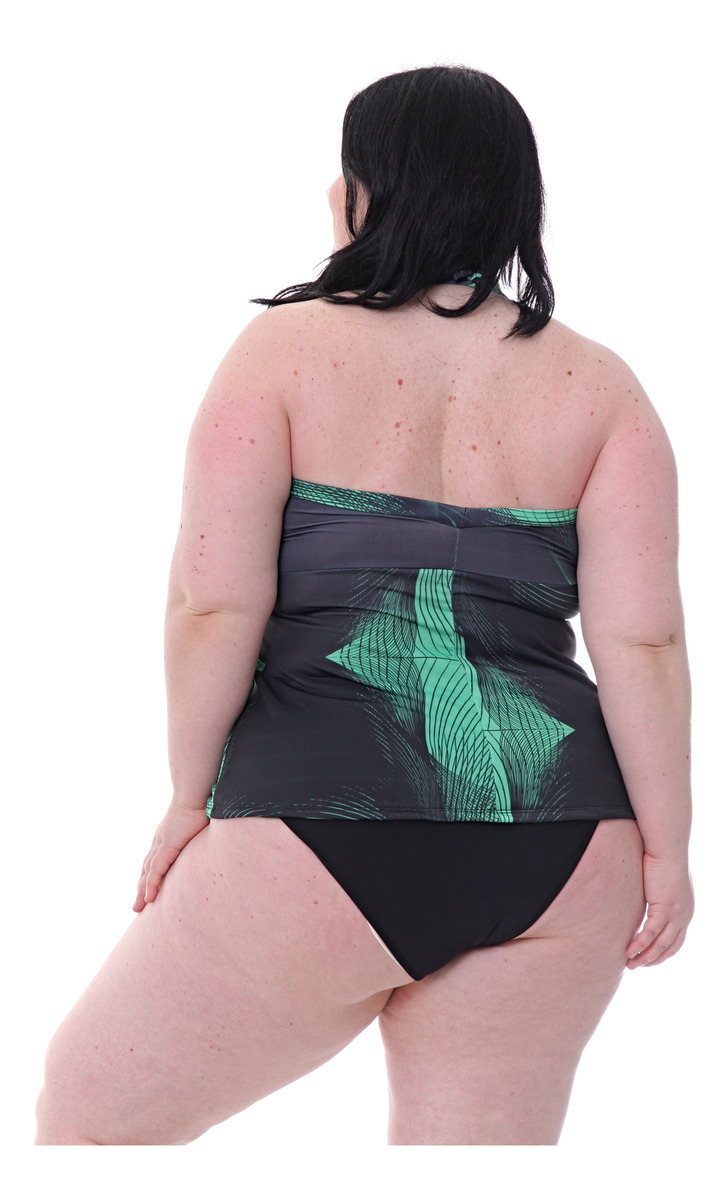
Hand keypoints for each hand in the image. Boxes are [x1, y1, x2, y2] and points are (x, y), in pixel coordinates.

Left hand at [133, 797, 209, 912]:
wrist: (198, 792)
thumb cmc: (203, 802)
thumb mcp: (202, 823)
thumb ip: (204, 834)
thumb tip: (217, 836)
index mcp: (168, 837)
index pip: (156, 860)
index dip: (150, 875)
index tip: (148, 889)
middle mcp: (161, 841)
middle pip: (147, 869)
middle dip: (142, 887)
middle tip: (138, 906)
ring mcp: (162, 844)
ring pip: (148, 873)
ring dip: (142, 891)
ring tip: (139, 907)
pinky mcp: (167, 846)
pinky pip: (156, 870)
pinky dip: (151, 884)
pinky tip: (149, 898)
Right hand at [626, 852, 694, 967]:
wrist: (666, 847)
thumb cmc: (661, 858)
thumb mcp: (661, 882)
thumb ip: (657, 895)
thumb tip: (645, 897)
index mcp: (685, 910)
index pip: (676, 940)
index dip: (662, 952)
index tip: (647, 958)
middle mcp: (684, 915)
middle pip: (670, 947)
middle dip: (653, 959)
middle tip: (637, 966)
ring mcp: (676, 913)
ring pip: (660, 945)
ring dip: (644, 957)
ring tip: (630, 965)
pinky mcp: (664, 908)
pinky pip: (650, 933)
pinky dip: (639, 945)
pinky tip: (629, 951)